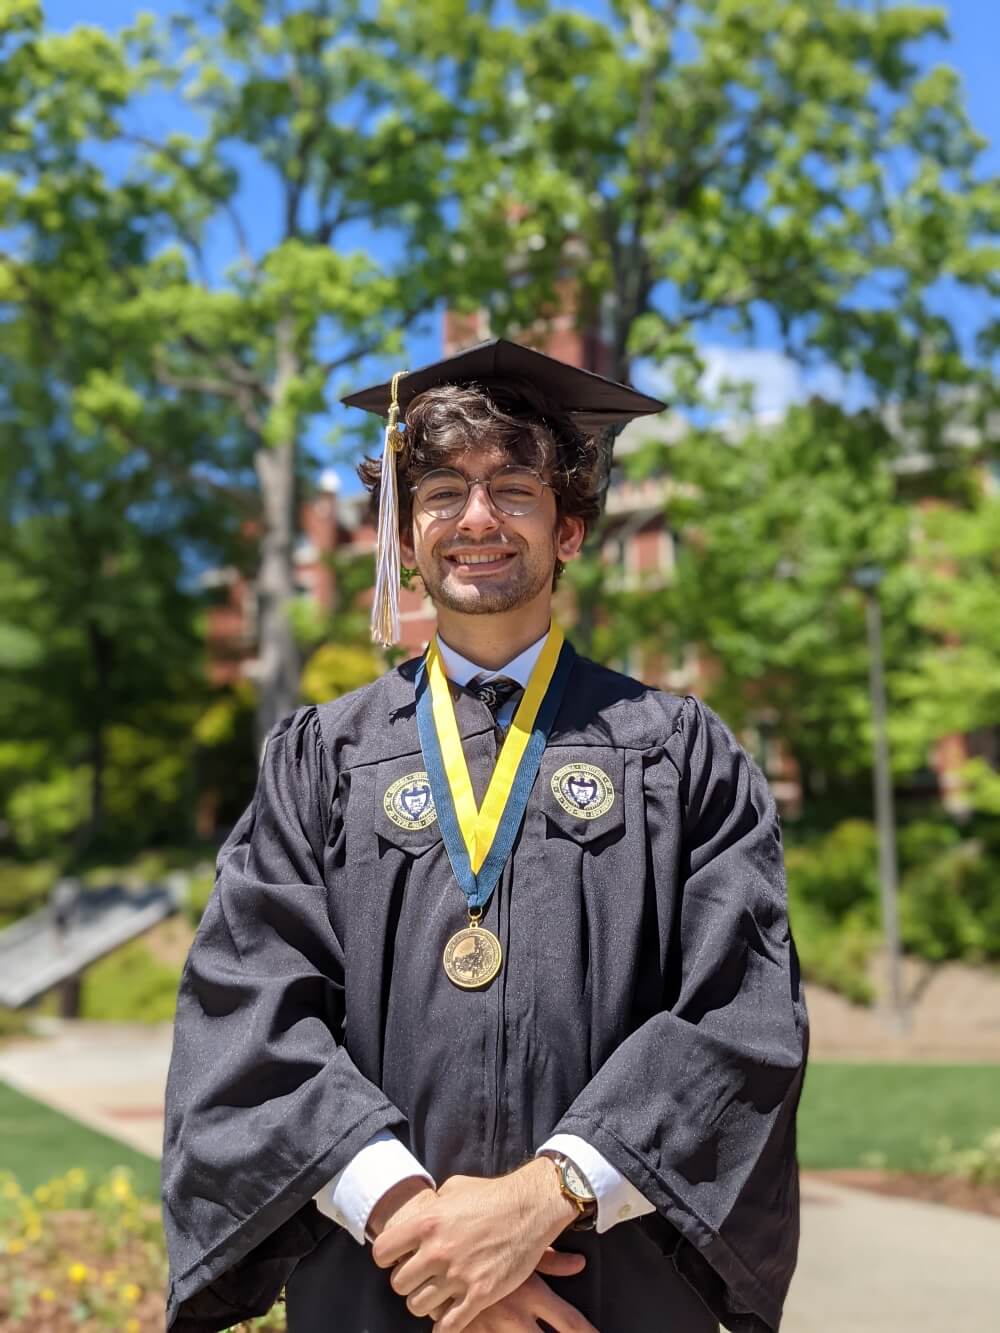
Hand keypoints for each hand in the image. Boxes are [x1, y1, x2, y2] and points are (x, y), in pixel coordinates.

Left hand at [371, 1158, 577, 1331]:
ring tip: (436, 1294)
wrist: (531, 1207)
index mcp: (427, 1222)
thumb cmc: (492, 1194)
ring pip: (418, 1306)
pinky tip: (448, 1320)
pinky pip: (448, 1325)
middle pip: (399, 1284)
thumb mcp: (455, 1188)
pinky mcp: (480, 1294)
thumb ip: (433, 1203)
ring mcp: (458, 1274)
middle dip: (408, 1282)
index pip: (382, 1252)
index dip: (387, 1258)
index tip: (397, 1259)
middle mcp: (438, 1250)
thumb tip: (422, 1211)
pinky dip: (445, 1327)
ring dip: (425, 1302)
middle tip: (421, 1278)